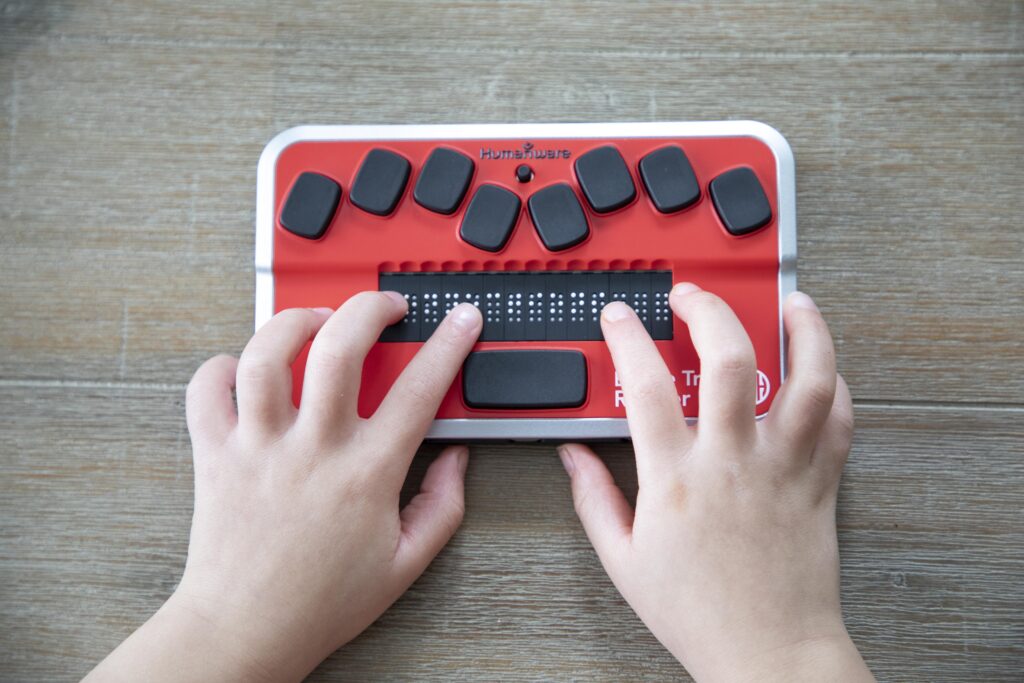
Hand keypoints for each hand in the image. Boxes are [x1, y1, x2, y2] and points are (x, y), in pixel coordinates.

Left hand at [86, 292, 482, 682]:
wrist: (246, 629)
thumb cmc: (321, 601)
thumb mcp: (406, 563)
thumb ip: (443, 507)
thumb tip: (457, 460)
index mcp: (366, 474)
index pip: (419, 390)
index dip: (448, 345)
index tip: (460, 322)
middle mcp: (312, 449)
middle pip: (340, 347)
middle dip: (369, 306)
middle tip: (384, 305)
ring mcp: (259, 447)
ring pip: (268, 354)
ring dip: (295, 321)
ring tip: (315, 320)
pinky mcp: (215, 454)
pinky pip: (206, 390)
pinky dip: (221, 365)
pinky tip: (245, 367)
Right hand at [559, 285, 872, 681]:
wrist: (768, 654)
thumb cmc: (698, 612)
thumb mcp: (623, 559)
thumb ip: (594, 498)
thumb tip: (572, 456)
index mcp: (676, 478)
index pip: (644, 384)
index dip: (627, 337)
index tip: (621, 317)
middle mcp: (733, 461)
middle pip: (729, 358)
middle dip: (709, 309)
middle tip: (694, 295)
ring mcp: (783, 468)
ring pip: (806, 378)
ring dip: (803, 331)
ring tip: (792, 305)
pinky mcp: (819, 483)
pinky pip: (839, 422)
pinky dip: (836, 386)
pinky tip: (823, 369)